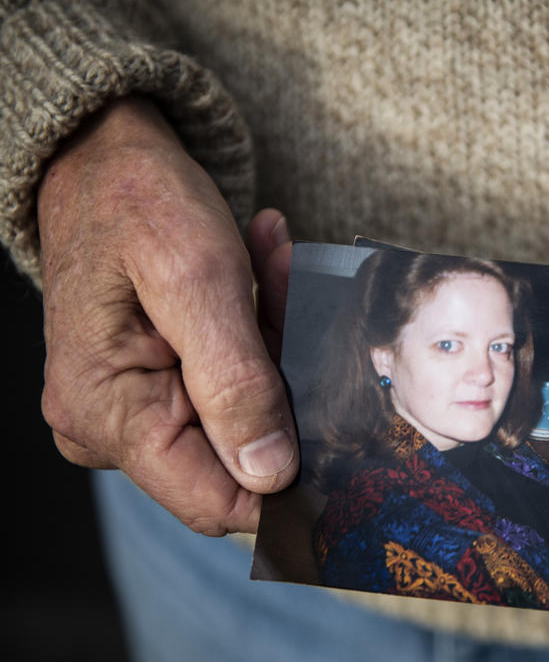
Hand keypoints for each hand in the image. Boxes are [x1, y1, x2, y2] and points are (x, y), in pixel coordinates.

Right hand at [37, 97, 297, 534]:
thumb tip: (270, 474)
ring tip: (270, 264)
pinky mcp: (157, 386)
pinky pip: (231, 386)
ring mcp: (135, 408)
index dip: (286, 473)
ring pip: (246, 416)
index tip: (333, 413)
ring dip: (274, 343)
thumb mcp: (197, 282)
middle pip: (240, 454)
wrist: (103, 160)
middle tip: (289, 293)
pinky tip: (263, 269)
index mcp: (107, 415)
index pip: (214, 501)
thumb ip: (235, 384)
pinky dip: (259, 335)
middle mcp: (111, 427)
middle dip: (283, 381)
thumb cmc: (136, 203)